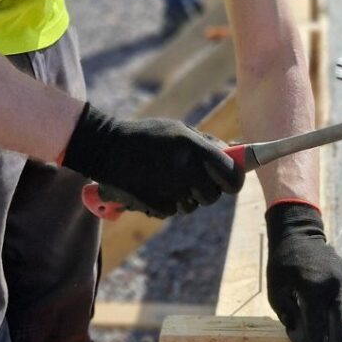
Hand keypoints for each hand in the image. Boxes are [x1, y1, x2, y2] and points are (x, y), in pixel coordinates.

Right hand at [62, 104, 243, 218]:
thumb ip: (208, 144)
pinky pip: (173, 210)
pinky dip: (167, 202)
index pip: (231, 175)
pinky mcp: (156, 205)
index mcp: (194, 149)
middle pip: (213, 196)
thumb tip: (235, 155)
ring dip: (185, 196)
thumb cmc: (147, 136)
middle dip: (206, 190)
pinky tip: (153, 186)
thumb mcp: (179, 130)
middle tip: (192, 177)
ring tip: (166, 177)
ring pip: (192, 206)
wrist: (106, 148)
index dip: (234, 181)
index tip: (230, 181)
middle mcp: (185, 171)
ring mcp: (170, 190)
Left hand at [265, 201, 341, 341]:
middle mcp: (335, 284)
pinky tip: (325, 300)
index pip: (317, 327)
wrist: (301, 235)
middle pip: (339, 327)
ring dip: (332, 327)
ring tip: (316, 311)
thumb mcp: (277, 292)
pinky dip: (336, 311)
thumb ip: (291, 320)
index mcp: (313, 287)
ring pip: (341, 316)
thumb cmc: (284, 266)